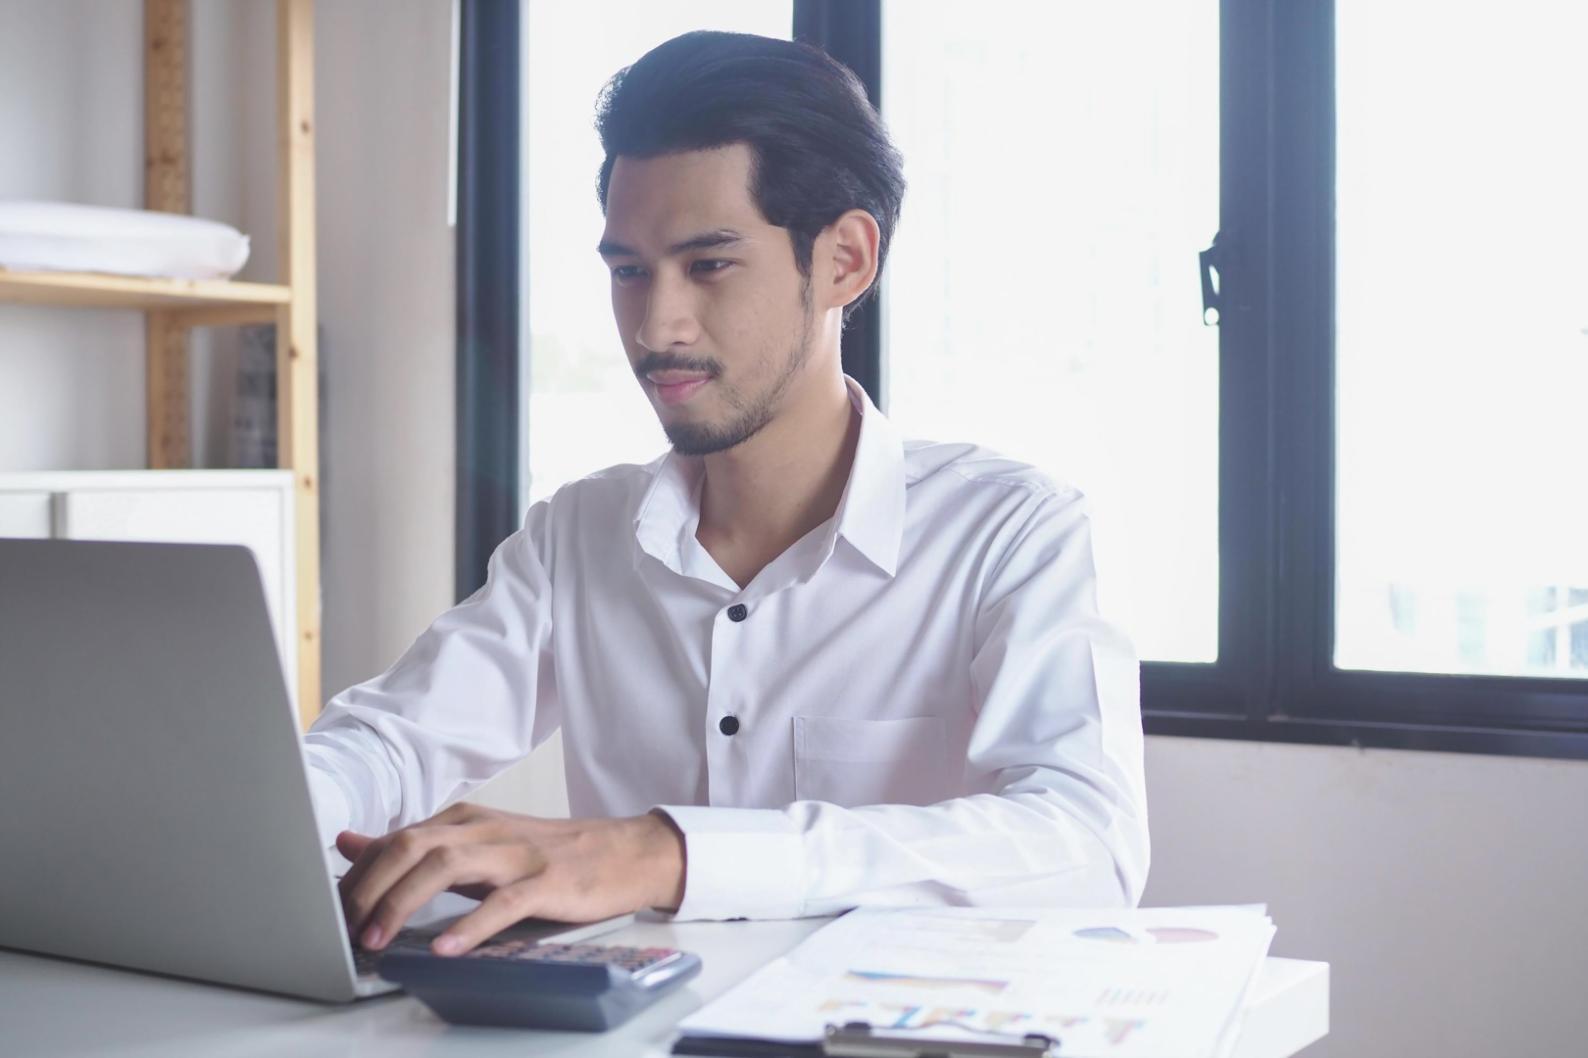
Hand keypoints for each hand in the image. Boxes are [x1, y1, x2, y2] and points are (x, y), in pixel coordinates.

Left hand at [335, 802, 685, 956]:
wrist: (623, 852)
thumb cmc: (548, 853)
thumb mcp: (477, 843)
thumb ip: (414, 845)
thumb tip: (350, 842)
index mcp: (466, 820)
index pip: (395, 840)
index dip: (358, 876)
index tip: (333, 912)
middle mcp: (484, 830)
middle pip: (410, 847)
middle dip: (368, 888)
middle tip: (344, 929)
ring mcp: (515, 855)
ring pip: (445, 867)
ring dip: (402, 904)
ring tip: (377, 940)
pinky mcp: (546, 882)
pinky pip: (501, 903)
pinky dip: (468, 926)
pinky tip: (445, 947)